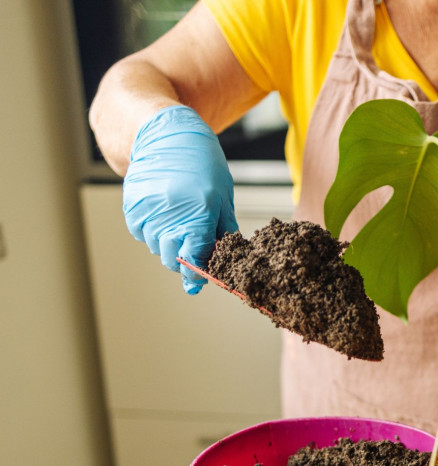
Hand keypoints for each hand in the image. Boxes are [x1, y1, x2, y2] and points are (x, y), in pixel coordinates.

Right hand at [123, 105, 237, 293]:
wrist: (164, 134)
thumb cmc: (201, 163)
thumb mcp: (222, 195)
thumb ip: (222, 230)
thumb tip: (225, 259)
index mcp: (199, 212)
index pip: (196, 258)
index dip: (199, 272)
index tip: (200, 279)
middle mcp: (170, 214)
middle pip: (173, 259)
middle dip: (184, 261)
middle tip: (192, 247)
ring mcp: (147, 212)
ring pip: (156, 248)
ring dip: (168, 242)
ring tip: (177, 217)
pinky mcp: (131, 208)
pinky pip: (141, 234)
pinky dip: (152, 230)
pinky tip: (163, 211)